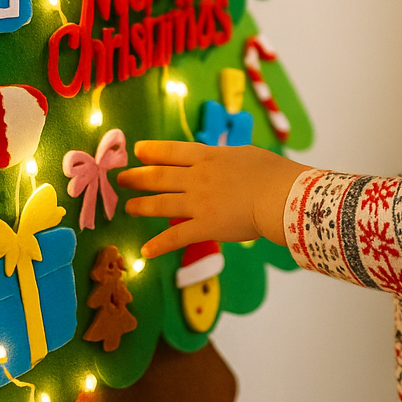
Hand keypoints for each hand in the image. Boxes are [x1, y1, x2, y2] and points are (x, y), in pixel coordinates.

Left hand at [117, 139, 310, 257]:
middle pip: (159, 176)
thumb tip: (215, 161)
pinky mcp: (204, 226)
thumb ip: (224, 159)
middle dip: (137, 177)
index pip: (172, 151)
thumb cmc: (270, 171)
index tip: (137, 151)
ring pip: (161, 204)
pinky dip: (158, 245)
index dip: (152, 151)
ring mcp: (198, 202)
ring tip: (128, 208)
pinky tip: (145, 251)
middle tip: (121, 179)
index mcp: (208, 156)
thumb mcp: (244, 154)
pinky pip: (175, 237)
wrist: (279, 195)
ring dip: (141, 206)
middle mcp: (197, 177)